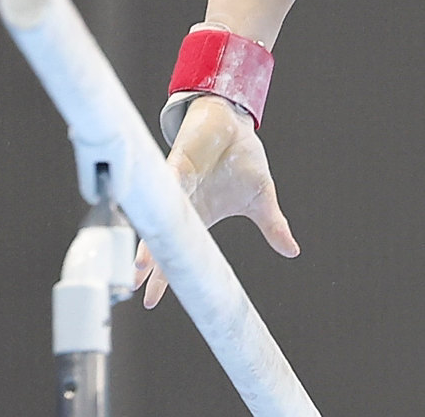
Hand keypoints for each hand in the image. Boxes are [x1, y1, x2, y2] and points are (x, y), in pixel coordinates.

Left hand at [135, 93, 299, 306]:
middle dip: (149, 265)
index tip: (150, 302)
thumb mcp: (261, 198)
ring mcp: (177, 185)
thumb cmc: (242, 160)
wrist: (235, 123)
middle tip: (131, 286)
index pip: (179, 254)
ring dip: (149, 238)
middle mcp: (182, 206)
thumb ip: (273, 226)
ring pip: (158, 216)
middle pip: (161, 240)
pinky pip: (168, 180)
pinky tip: (154, 209)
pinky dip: (164, 195)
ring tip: (139, 263)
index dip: (165, 278)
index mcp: (198, 218)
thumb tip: (293, 251)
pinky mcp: (179, 162)